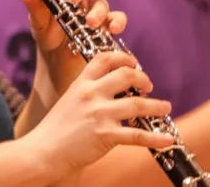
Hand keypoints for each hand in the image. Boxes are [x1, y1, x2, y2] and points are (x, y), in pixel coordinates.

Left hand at [20, 0, 126, 97]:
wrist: (57, 62)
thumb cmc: (47, 34)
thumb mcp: (38, 24)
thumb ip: (34, 8)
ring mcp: (96, 6)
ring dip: (97, 10)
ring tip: (88, 24)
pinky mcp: (106, 24)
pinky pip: (117, 17)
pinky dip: (117, 22)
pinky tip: (112, 29)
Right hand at [25, 51, 174, 178]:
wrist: (41, 152)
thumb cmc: (54, 130)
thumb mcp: (68, 101)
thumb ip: (87, 92)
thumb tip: (112, 91)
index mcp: (81, 83)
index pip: (105, 59)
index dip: (123, 58)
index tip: (133, 63)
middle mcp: (92, 94)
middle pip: (126, 75)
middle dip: (142, 78)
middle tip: (149, 85)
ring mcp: (99, 114)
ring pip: (137, 104)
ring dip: (156, 105)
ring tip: (166, 107)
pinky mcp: (105, 135)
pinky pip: (137, 135)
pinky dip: (155, 137)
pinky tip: (167, 138)